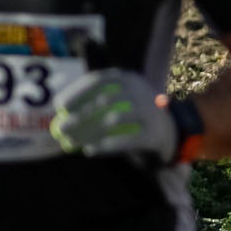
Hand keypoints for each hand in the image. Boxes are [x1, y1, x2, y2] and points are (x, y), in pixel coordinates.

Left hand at [48, 69, 179, 161]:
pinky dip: (106, 146)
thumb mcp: (118, 100)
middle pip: (104, 101)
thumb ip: (93, 103)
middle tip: (61, 129)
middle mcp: (141, 91)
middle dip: (79, 116)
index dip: (77, 92)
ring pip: (114, 120)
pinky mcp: (155, 133)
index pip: (99, 80)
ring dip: (89, 133)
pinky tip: (90, 152)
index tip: (59, 106)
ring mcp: (151, 111)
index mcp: (129, 78)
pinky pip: (127, 140)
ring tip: (72, 143)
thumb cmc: (132, 115)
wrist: (171, 130)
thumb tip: (60, 112)